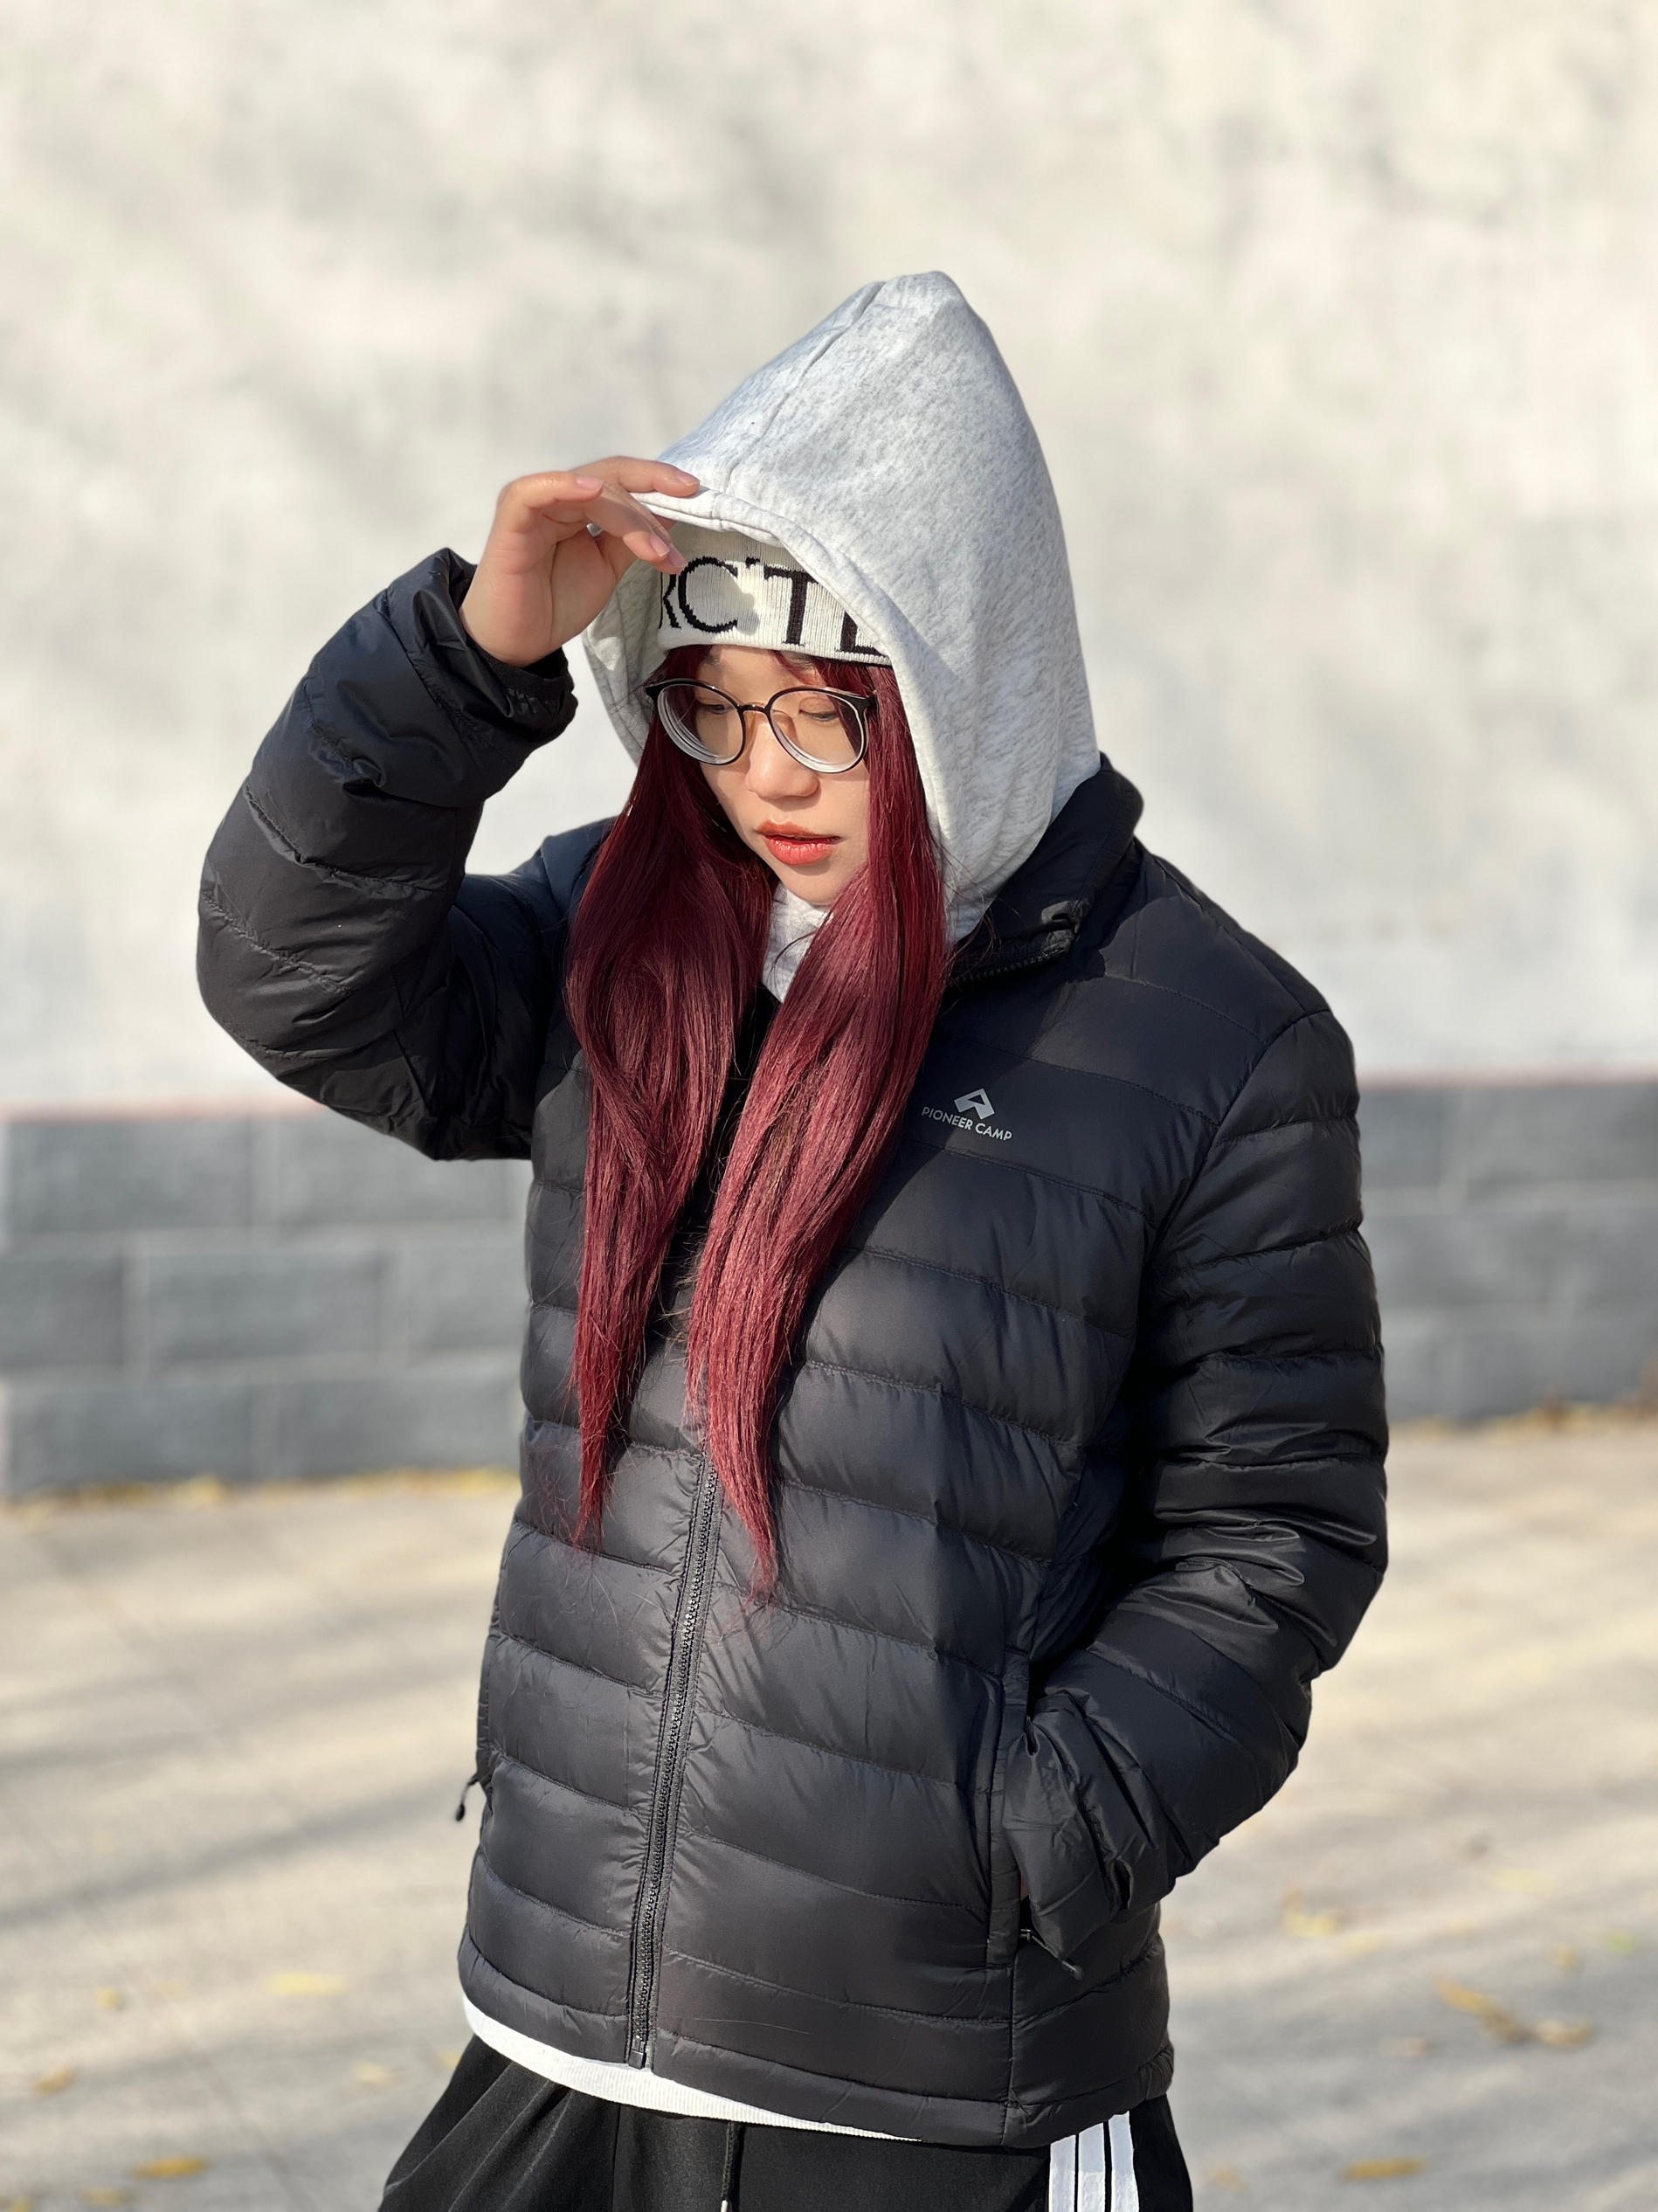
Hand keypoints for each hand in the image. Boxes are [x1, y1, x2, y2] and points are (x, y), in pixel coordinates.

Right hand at [458, 458, 699, 665]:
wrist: (517, 643)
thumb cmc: (555, 603)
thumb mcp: (608, 568)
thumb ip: (633, 539)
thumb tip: (674, 512)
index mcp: (580, 504)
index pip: (623, 480)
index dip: (657, 481)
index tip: (695, 493)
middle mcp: (558, 496)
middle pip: (613, 480)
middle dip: (651, 509)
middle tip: (673, 552)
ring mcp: (534, 504)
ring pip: (589, 489)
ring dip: (628, 518)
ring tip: (655, 553)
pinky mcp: (511, 519)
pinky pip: (535, 491)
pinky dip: (564, 485)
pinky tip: (594, 491)